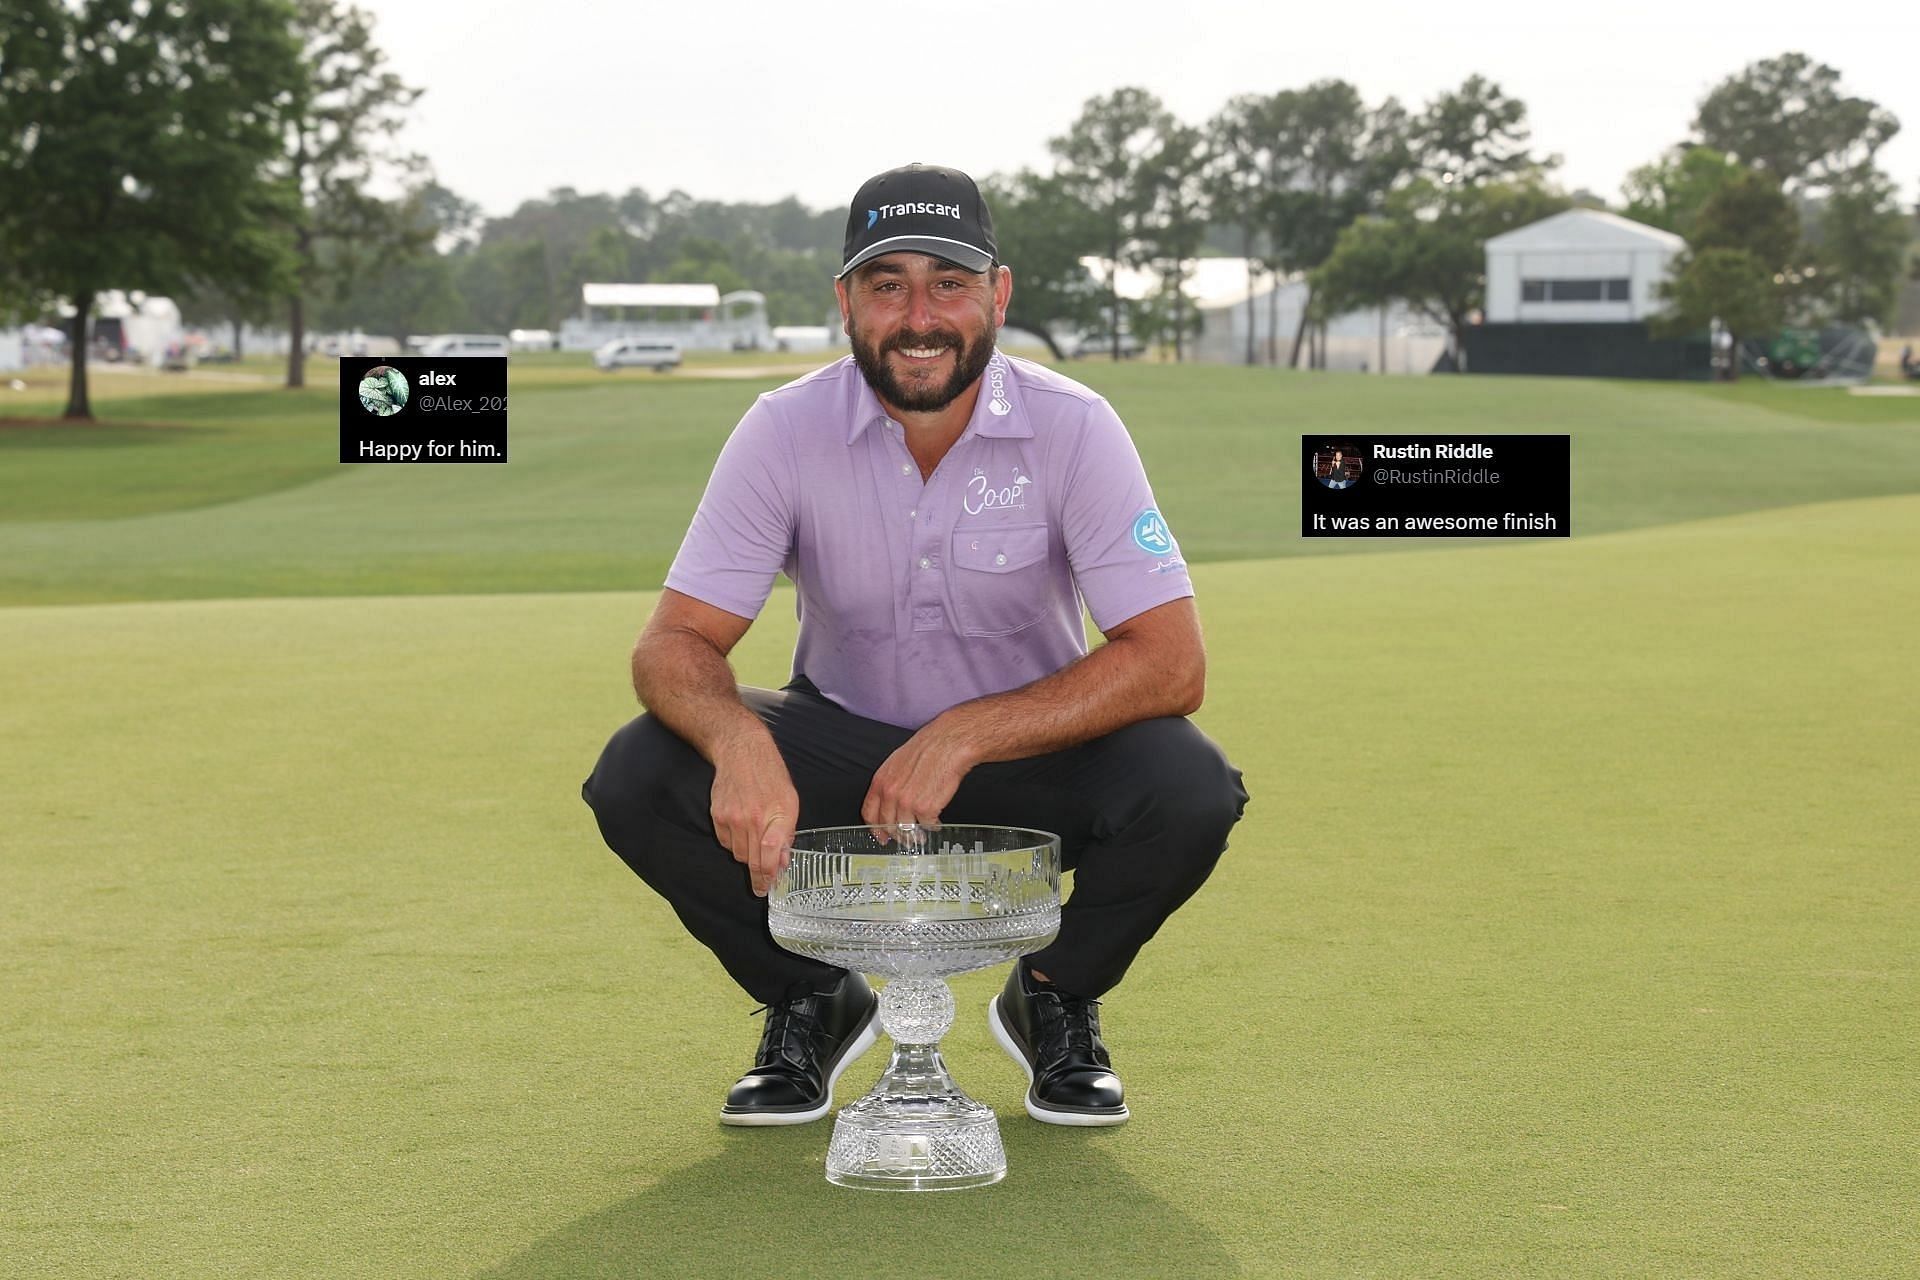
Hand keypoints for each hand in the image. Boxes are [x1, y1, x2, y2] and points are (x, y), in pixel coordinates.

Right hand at [710, 734, 798, 896]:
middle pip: (752, 861)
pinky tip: (741, 826)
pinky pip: (725, 842)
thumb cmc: (770, 775)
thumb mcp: (790, 802)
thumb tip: (782, 862)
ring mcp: (732, 819)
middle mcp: (753, 820)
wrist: (742, 751)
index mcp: (776, 817)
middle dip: (758, 870)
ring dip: (747, 853)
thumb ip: (786, 834)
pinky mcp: (717, 816)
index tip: (765, 889)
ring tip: (754, 836)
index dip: (766, 879)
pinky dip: (733, 841)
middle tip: (764, 873)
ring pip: (738, 854)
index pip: (769, 860)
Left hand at [862, 713, 978, 839]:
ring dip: (915, 835)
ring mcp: (907, 803)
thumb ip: (890, 784)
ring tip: (923, 832)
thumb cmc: (928, 748)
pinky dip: (933, 826)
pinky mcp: (926, 809)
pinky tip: (936, 821)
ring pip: (906, 830)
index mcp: (881, 781)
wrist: (948, 744)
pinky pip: (927, 826)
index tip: (881, 836)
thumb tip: (890, 801)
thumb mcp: (897, 763)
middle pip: (888, 825)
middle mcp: (891, 794)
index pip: (869, 813)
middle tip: (906, 838)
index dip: (875, 829)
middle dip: (898, 835)